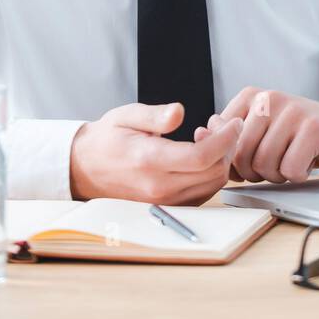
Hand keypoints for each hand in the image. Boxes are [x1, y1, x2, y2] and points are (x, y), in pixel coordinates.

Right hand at [69, 101, 243, 204]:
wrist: (85, 168)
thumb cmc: (107, 139)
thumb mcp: (126, 116)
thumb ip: (154, 116)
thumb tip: (178, 112)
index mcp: (150, 161)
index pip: (201, 157)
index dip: (226, 138)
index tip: (233, 122)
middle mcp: (159, 186)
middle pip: (213, 173)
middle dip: (227, 146)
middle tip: (220, 124)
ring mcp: (164, 200)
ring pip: (212, 186)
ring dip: (220, 160)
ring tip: (208, 136)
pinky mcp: (167, 205)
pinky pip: (202, 194)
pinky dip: (210, 174)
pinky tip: (200, 154)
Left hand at [195, 87, 318, 183]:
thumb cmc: (301, 136)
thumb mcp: (262, 131)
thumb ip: (230, 135)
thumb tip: (200, 134)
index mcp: (252, 96)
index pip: (223, 143)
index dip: (236, 162)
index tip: (256, 157)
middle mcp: (270, 98)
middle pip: (242, 157)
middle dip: (257, 172)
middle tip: (277, 162)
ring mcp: (293, 110)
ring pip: (265, 165)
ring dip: (279, 174)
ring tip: (293, 159)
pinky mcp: (314, 128)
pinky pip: (291, 170)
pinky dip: (299, 175)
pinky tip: (309, 160)